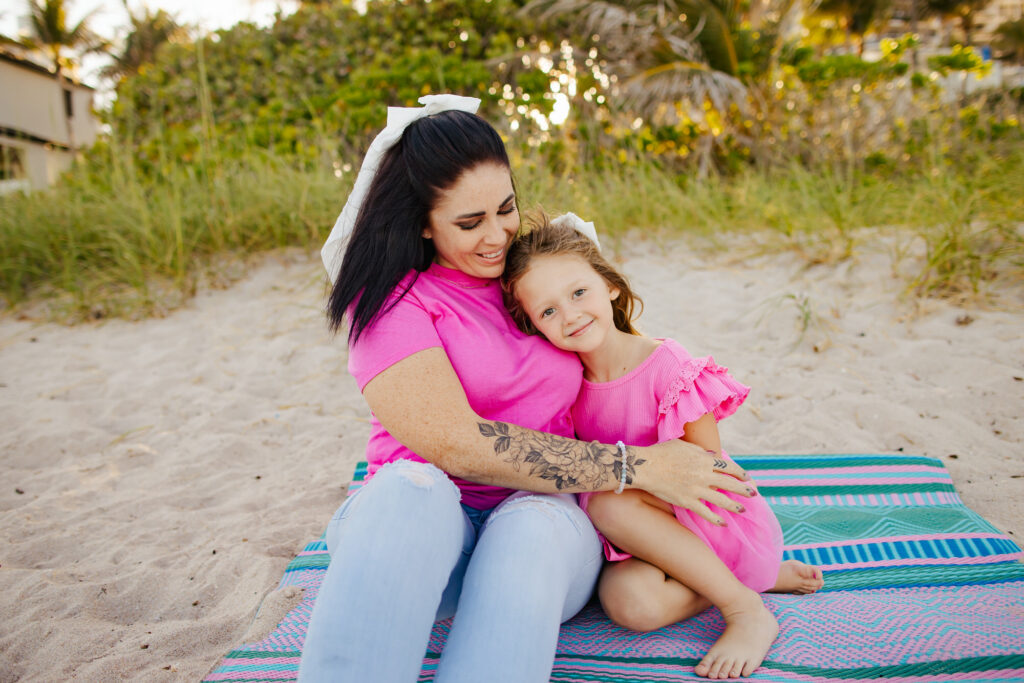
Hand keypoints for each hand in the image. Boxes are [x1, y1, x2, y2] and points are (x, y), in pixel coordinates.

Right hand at [631, 440, 752, 525]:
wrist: (645, 467)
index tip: (747, 478)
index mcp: (704, 459)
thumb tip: (713, 455)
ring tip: (743, 509)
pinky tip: (723, 523)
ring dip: (735, 505)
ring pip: (722, 500)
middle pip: (730, 483)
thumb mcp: (683, 445)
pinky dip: (716, 519)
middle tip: (753, 494)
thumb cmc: (661, 453)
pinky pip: (706, 513)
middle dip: (744, 489)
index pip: (728, 467)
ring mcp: (697, 489)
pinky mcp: (688, 502)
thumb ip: (700, 451)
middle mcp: (704, 475)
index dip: (740, 473)